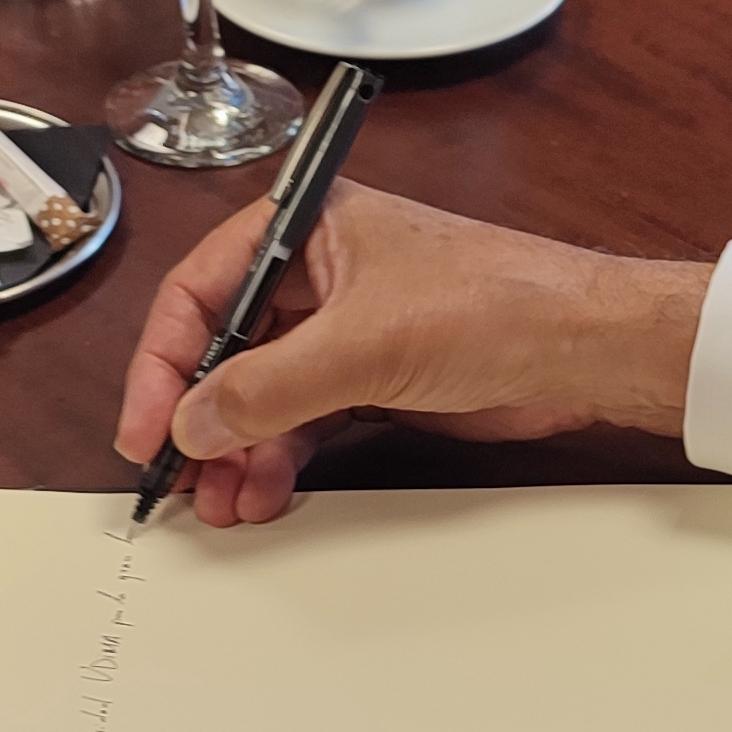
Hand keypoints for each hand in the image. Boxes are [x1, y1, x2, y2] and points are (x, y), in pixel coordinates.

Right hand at [113, 184, 711, 525]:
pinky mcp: (375, 377)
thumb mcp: (363, 346)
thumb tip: (193, 422)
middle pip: (225, 348)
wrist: (585, 350)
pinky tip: (263, 492)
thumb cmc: (495, 306)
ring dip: (238, 450)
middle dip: (201, 418)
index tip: (146, 426)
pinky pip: (304, 420)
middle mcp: (317, 273)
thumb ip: (268, 387)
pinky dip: (280, 456)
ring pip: (263, 394)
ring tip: (223, 502)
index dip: (164, 363)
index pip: (199, 291)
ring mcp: (345, 329)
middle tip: (182, 479)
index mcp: (305, 228)